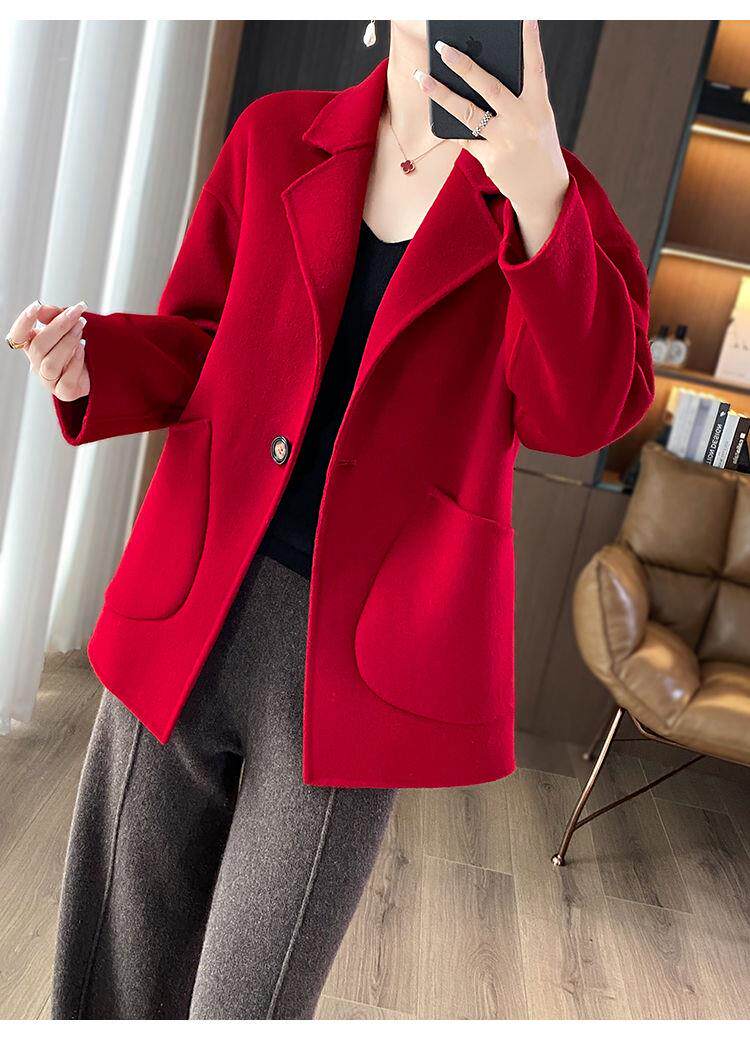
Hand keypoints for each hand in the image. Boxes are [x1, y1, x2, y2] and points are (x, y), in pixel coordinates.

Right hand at [7, 299, 89, 400]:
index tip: (36, 306)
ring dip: (67, 343)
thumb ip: (54, 316)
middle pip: (38, 346)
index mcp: (32, 346)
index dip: (23, 322)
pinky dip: (75, 362)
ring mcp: (49, 380)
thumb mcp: (67, 326)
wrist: (99, 369)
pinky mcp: (64, 392)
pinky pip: (66, 380)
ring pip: (50, 364)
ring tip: (81, 329)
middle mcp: (37, 363)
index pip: (17, 336)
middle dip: (58, 327)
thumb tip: (42, 308)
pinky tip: (83, 350)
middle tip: (76, 315)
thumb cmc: (78, 346)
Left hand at [414, 20, 569, 257]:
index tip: (524, 17)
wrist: (543, 191)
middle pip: (489, 88)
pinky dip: (451, 126)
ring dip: (441, 95)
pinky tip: (437, 115)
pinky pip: (464, 138)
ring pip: (467, 113)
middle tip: (443, 48)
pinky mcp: (490, 159)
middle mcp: (522, 122)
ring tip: (422, 79)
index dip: (530, 42)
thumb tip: (478, 80)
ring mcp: (504, 142)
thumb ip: (515, 100)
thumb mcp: (537, 120)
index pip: (534, 68)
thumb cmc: (537, 146)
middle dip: (464, 65)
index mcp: (538, 107)